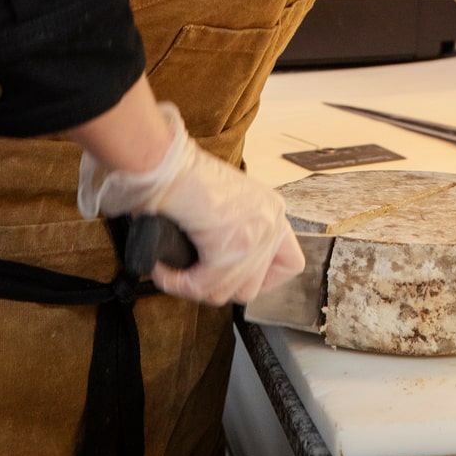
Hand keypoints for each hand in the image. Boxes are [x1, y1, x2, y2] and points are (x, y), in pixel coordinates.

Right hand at [78, 101, 304, 304]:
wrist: (169, 163)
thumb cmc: (188, 177)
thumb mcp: (228, 202)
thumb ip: (238, 230)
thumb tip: (219, 270)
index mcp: (273, 210)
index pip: (291, 264)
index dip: (262, 278)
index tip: (236, 279)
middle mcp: (271, 222)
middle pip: (251, 287)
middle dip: (217, 287)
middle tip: (194, 276)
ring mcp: (254, 236)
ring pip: (224, 292)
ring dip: (194, 288)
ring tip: (175, 273)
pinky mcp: (229, 246)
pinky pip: (200, 286)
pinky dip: (177, 283)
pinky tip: (165, 269)